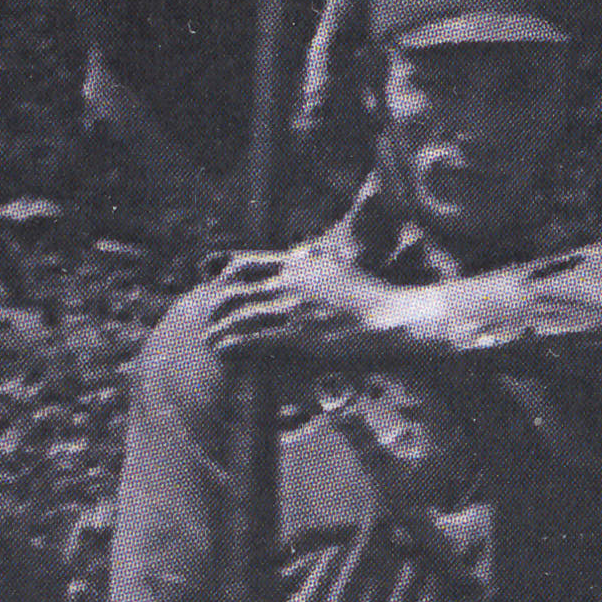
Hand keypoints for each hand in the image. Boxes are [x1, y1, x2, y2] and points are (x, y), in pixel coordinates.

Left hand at [197, 248, 396, 362]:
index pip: (248, 263)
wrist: (392, 316)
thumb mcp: (342, 264)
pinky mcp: (298, 333)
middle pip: (237, 289)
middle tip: (210, 318)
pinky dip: (234, 343)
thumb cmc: (373, 295)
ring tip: (210, 338)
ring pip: (242, 315)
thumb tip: (301, 252)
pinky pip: (255, 337)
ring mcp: (293, 307)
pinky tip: (224, 349)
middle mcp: (291, 281)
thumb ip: (317, 258)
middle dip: (218, 305)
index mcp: (300, 263)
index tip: (216, 287)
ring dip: (221, 328)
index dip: (226, 276)